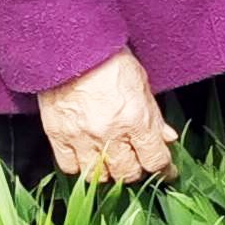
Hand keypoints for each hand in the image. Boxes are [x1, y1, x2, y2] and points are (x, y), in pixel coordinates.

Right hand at [36, 47, 170, 182]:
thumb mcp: (142, 84)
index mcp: (135, 120)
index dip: (164, 169)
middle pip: (127, 173)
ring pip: (99, 175)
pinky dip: (80, 167)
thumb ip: (155, 116)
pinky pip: (70, 167)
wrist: (71, 48)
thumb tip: (167, 138)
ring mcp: (81, 138)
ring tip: (112, 160)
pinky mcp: (58, 136)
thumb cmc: (110, 61)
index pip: (155, 160)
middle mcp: (109, 134)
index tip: (166, 171)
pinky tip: (88, 157)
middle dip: (136, 171)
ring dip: (109, 172)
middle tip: (137, 161)